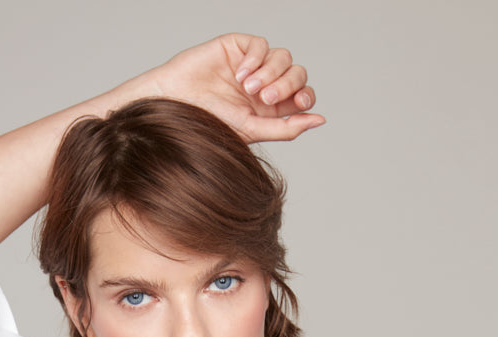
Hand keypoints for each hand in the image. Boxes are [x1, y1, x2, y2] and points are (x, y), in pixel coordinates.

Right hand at [150, 34, 324, 143]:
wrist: (177, 105)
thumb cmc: (209, 123)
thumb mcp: (252, 130)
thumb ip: (287, 128)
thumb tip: (320, 120)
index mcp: (271, 108)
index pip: (302, 95)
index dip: (306, 97)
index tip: (300, 105)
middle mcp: (266, 84)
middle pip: (297, 74)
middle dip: (286, 85)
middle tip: (265, 99)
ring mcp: (253, 64)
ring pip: (283, 57)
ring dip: (270, 74)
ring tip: (248, 89)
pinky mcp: (239, 47)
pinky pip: (260, 45)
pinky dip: (256, 60)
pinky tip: (240, 75)